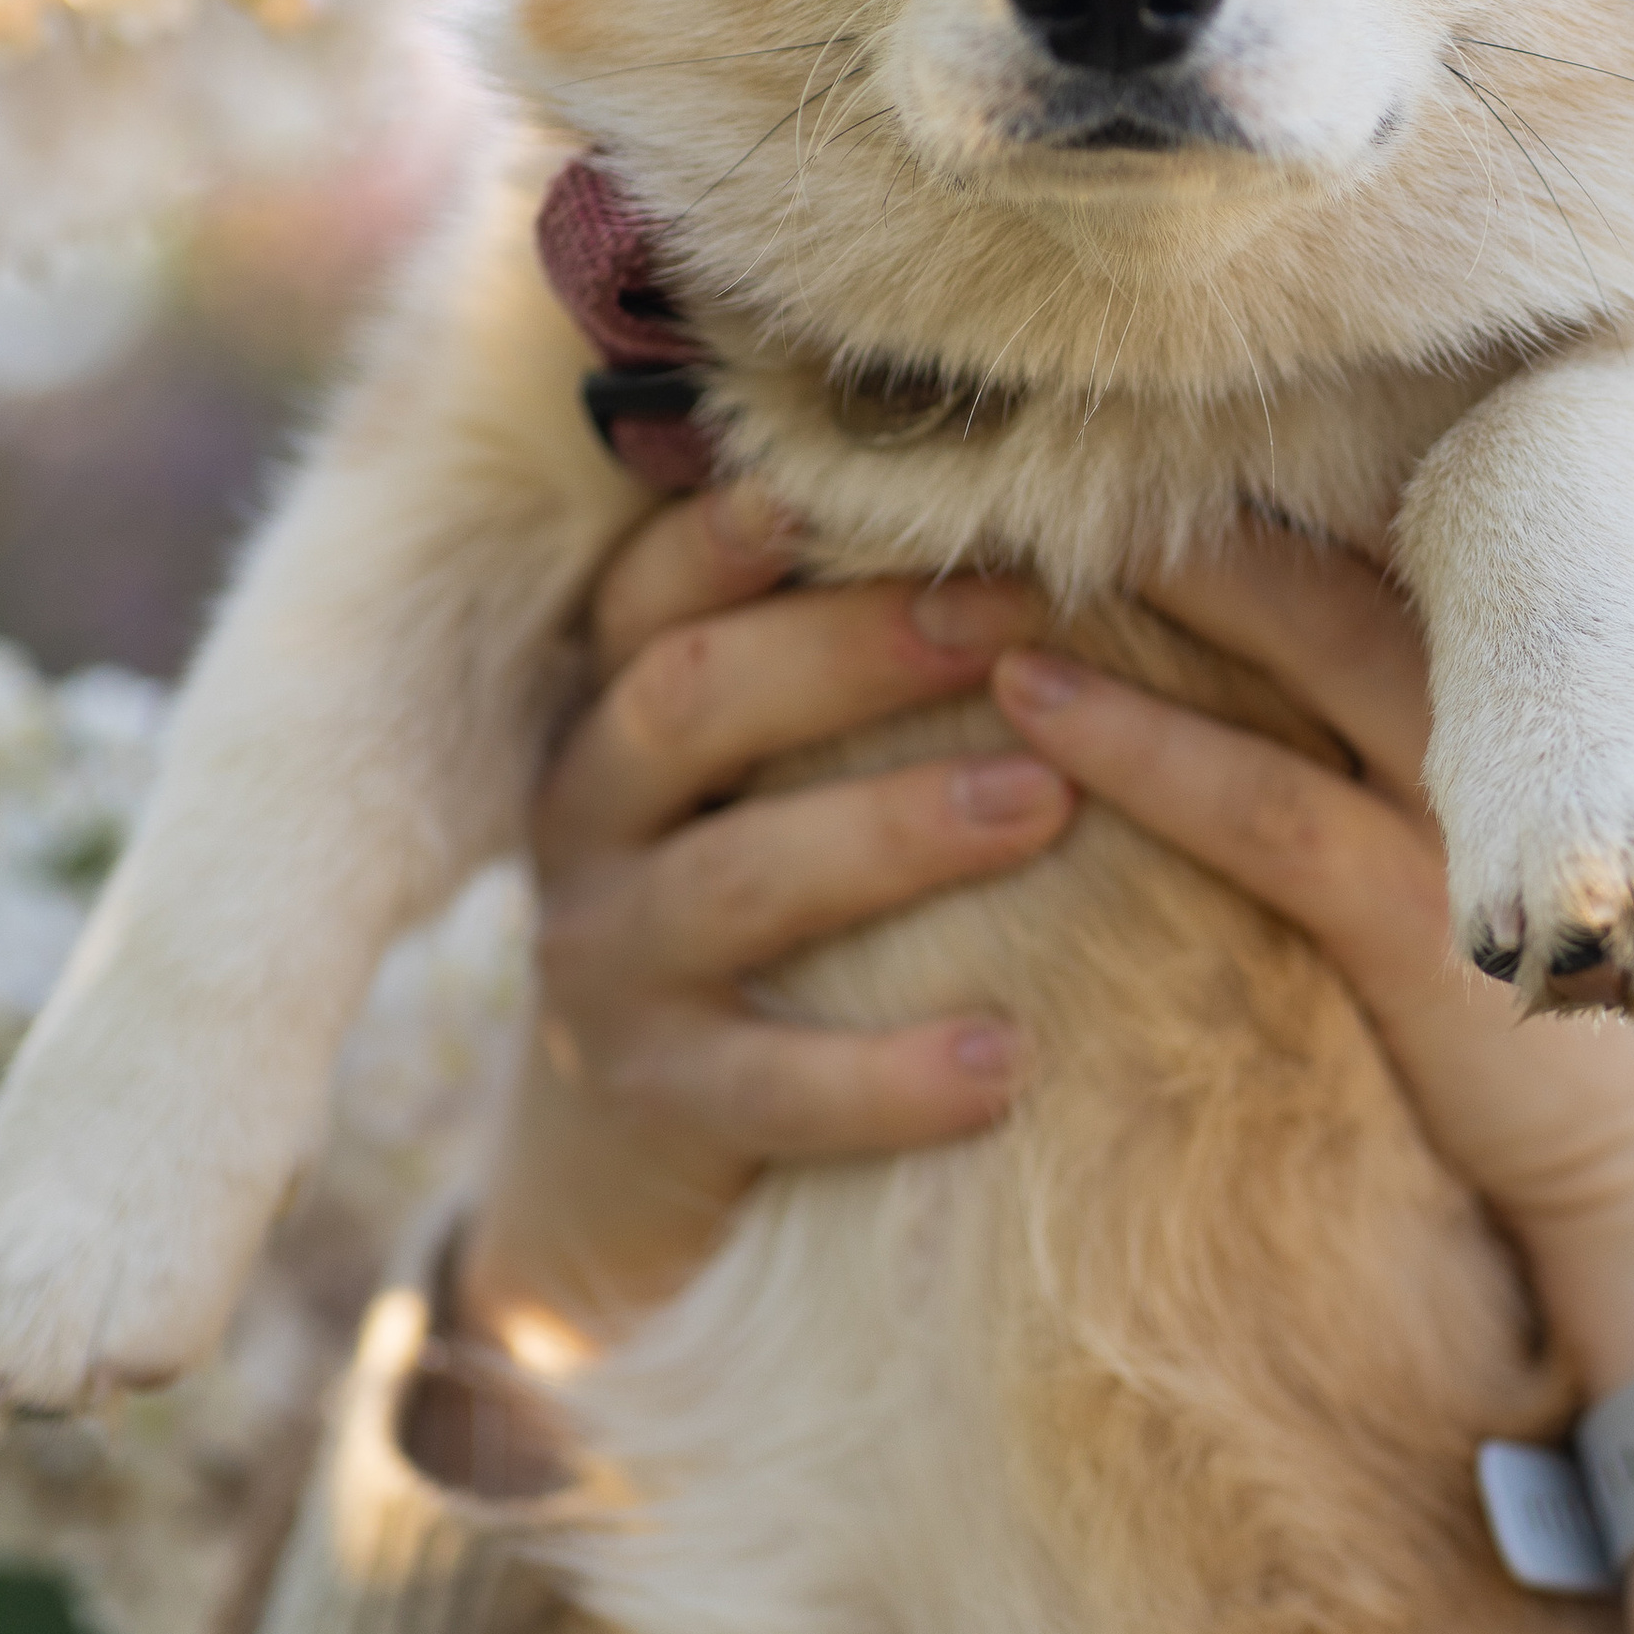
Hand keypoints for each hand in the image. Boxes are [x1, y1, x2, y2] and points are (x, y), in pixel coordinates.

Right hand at [450, 483, 1071, 1367]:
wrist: (639, 1146)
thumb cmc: (767, 885)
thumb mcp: (767, 760)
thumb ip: (841, 654)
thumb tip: (1028, 517)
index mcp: (618, 702)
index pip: (651, 587)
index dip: (738, 531)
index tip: (859, 488)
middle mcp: (588, 812)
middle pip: (689, 696)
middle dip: (853, 649)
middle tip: (1018, 620)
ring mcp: (608, 959)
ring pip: (737, 878)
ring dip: (894, 829)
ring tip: (1045, 801)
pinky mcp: (657, 1099)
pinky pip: (770, 1085)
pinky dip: (887, 1077)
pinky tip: (1008, 1062)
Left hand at [988, 529, 1633, 1398]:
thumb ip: (1584, 834)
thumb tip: (1496, 789)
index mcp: (1628, 719)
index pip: (1471, 562)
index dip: (1346, 494)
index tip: (1230, 438)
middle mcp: (1571, 733)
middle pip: (1376, 563)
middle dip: (1235, 502)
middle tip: (1099, 445)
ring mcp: (1504, 818)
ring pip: (1306, 641)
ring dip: (1163, 582)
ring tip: (1024, 537)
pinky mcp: (1431, 923)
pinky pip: (1252, 803)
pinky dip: (1133, 741)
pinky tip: (1033, 695)